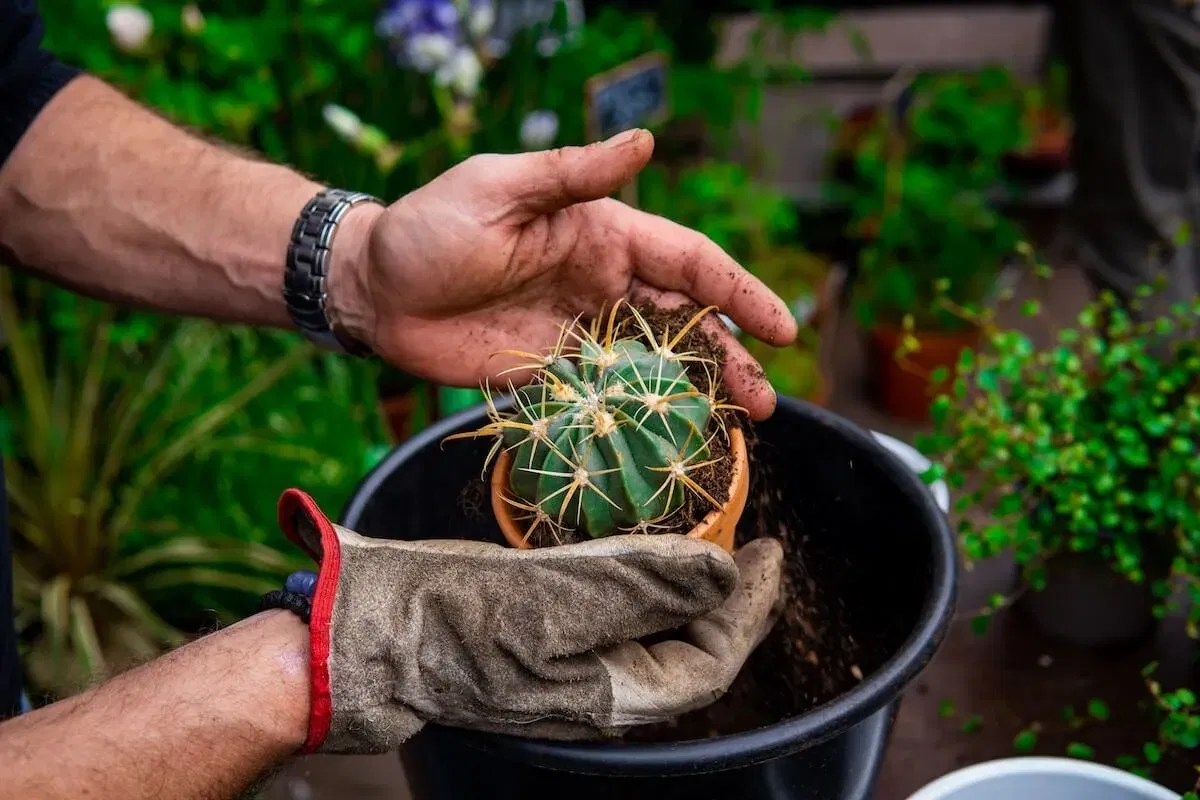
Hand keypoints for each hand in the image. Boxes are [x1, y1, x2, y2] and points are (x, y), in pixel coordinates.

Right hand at [277, 489, 784, 753]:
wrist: (366, 629)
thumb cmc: (449, 618)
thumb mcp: (549, 599)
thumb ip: (639, 587)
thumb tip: (721, 571)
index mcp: (610, 695)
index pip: (710, 662)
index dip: (750, 610)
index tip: (769, 550)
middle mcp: (600, 689)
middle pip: (692, 653)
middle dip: (732, 603)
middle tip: (754, 544)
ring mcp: (571, 667)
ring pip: (658, 635)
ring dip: (692, 591)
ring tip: (715, 543)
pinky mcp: (546, 637)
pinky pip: (619, 616)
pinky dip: (647, 582)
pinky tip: (647, 551)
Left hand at [329, 130, 796, 419]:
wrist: (373, 289)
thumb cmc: (431, 226)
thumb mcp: (500, 187)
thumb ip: (572, 174)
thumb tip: (646, 141)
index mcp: (602, 236)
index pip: (689, 264)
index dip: (739, 294)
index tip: (781, 329)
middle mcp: (601, 286)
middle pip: (684, 324)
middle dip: (730, 358)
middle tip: (766, 402)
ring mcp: (578, 335)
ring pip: (654, 366)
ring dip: (697, 393)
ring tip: (738, 426)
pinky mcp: (548, 376)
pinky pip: (606, 398)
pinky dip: (642, 419)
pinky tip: (670, 442)